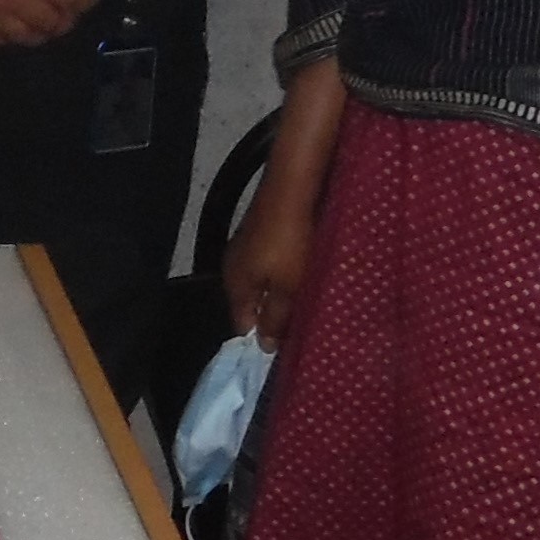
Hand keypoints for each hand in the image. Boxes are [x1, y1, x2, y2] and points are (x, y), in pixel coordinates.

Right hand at [220, 61, 341, 340]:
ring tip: (305, 305)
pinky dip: (284, 274)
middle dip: (271, 319)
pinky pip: (270, 263)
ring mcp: (247, 244)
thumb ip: (276, 318)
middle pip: (250, 303)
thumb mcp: (288, 289)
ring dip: (279, 295)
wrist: (294, 184)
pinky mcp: (263, 229)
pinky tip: (301, 276)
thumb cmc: (292, 243)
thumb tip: (264, 345)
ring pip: (262, 282)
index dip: (261, 342)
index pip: (242, 325)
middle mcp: (234, 266)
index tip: (284, 355)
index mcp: (235, 284)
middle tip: (298, 332)